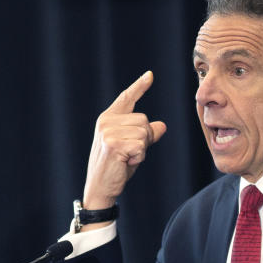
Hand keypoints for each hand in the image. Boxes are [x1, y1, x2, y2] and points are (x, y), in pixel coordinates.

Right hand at [81, 72, 166, 210]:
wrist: (100, 188)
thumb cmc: (116, 167)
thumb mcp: (133, 147)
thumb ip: (145, 134)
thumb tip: (162, 126)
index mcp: (108, 118)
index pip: (126, 98)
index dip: (139, 86)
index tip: (150, 75)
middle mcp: (106, 121)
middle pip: (144, 120)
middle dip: (145, 139)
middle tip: (130, 153)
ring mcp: (108, 132)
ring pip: (144, 133)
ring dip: (141, 150)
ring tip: (126, 158)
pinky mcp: (113, 144)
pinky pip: (141, 146)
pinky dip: (138, 157)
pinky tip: (125, 163)